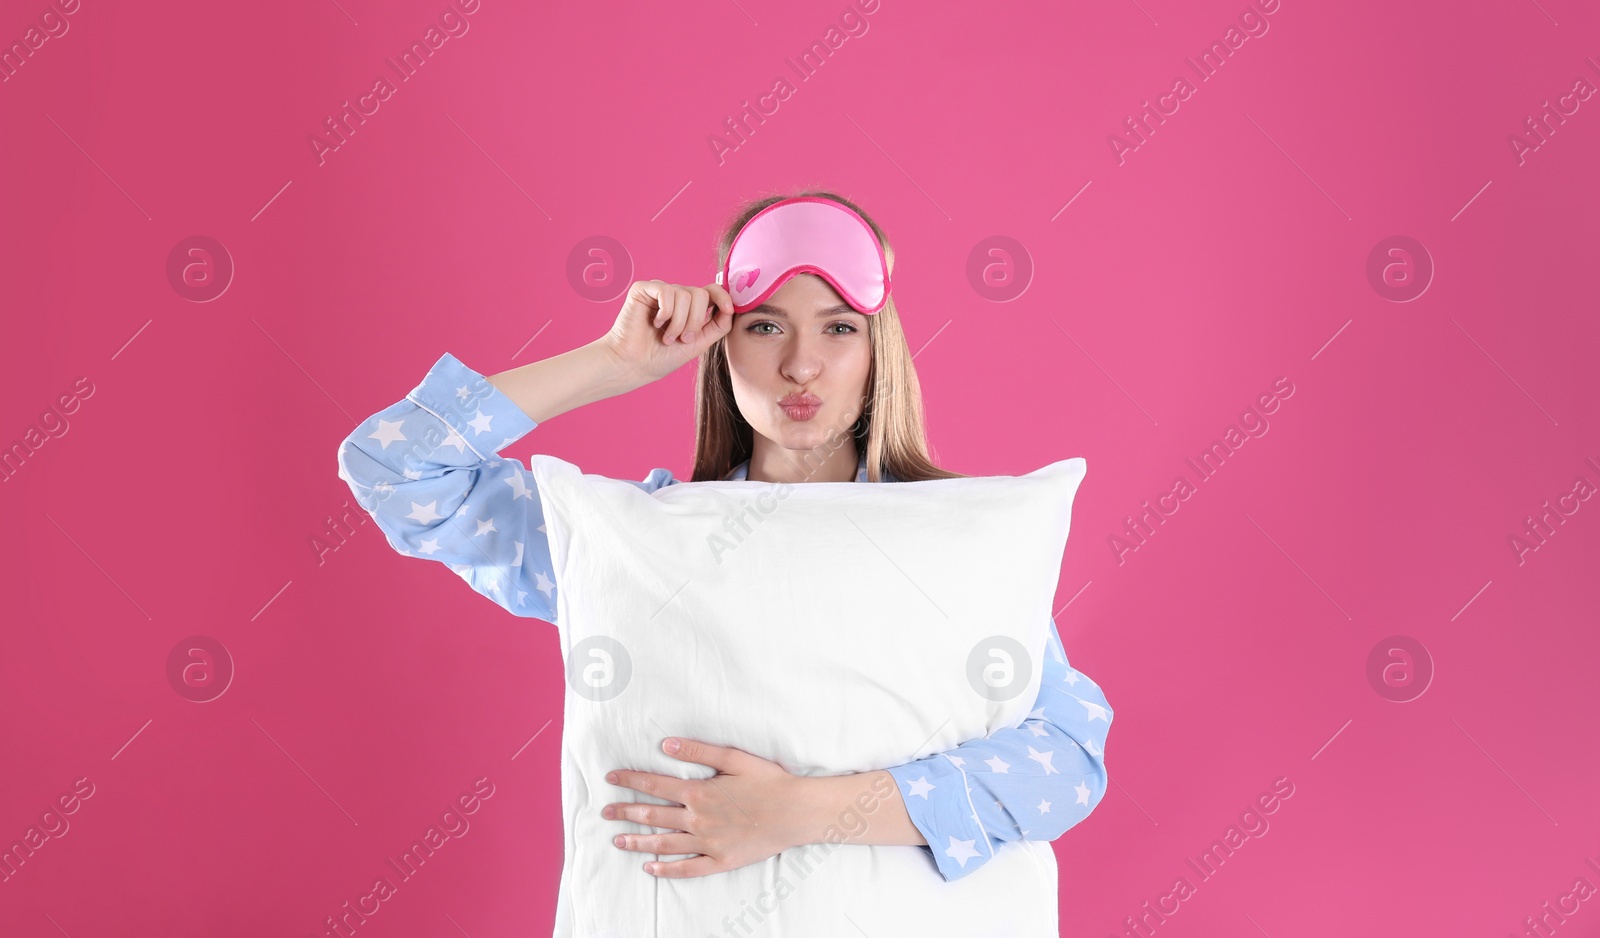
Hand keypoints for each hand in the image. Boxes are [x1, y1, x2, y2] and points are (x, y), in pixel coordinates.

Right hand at [600, 280, 736, 386]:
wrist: (635, 365)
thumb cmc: (663, 357)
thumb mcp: (699, 343)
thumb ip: (718, 325)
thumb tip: (732, 308)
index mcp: (691, 307)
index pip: (713, 291)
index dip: (724, 297)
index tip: (729, 310)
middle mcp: (676, 296)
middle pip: (700, 294)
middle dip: (694, 321)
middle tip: (682, 339)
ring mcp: (660, 291)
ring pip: (685, 295)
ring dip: (678, 323)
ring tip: (666, 337)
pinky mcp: (643, 289)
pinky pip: (666, 291)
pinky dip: (665, 313)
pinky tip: (654, 323)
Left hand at [602, 737, 812, 877]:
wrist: (796, 812)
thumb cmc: (769, 781)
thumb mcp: (734, 758)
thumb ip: (698, 750)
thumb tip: (665, 743)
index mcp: (699, 791)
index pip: (655, 784)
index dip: (630, 780)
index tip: (611, 778)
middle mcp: (698, 819)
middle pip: (653, 814)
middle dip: (626, 811)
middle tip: (605, 812)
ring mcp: (708, 843)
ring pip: (664, 843)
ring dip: (638, 841)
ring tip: (618, 840)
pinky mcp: (720, 861)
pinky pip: (688, 868)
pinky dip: (667, 870)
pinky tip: (650, 868)